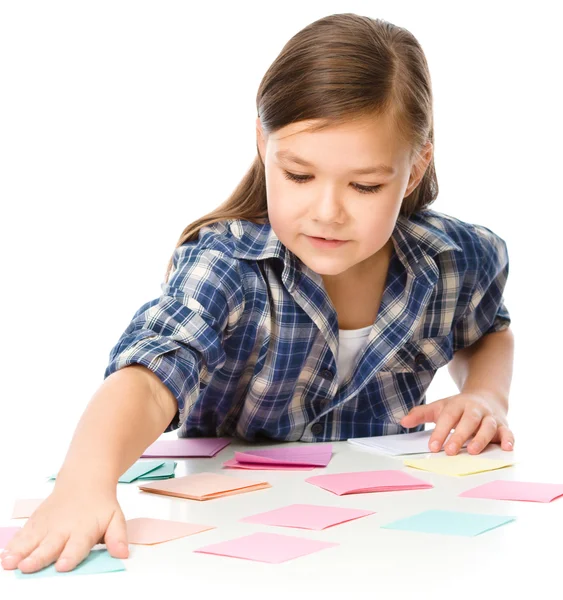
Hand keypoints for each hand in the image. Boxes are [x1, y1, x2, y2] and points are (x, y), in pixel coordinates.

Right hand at [1, 484, 128, 573]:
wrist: (85, 481)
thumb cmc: (100, 506)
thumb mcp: (115, 518)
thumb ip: (118, 537)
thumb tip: (123, 553)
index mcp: (84, 530)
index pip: (77, 546)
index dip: (70, 556)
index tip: (62, 565)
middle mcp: (63, 529)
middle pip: (50, 545)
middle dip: (38, 557)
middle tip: (27, 566)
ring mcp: (47, 524)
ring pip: (32, 539)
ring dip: (19, 551)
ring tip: (9, 563)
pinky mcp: (36, 521)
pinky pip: (23, 533)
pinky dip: (13, 543)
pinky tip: (5, 555)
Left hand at [400, 392, 513, 454]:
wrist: (485, 397)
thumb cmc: (459, 407)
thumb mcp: (439, 407)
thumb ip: (421, 414)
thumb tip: (403, 421)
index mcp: (458, 404)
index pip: (448, 417)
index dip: (440, 431)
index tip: (432, 446)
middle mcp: (475, 409)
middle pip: (468, 421)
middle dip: (459, 436)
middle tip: (449, 451)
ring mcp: (490, 417)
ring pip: (487, 426)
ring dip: (481, 438)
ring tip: (472, 452)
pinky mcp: (503, 425)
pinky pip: (508, 432)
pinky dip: (509, 439)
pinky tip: (507, 448)